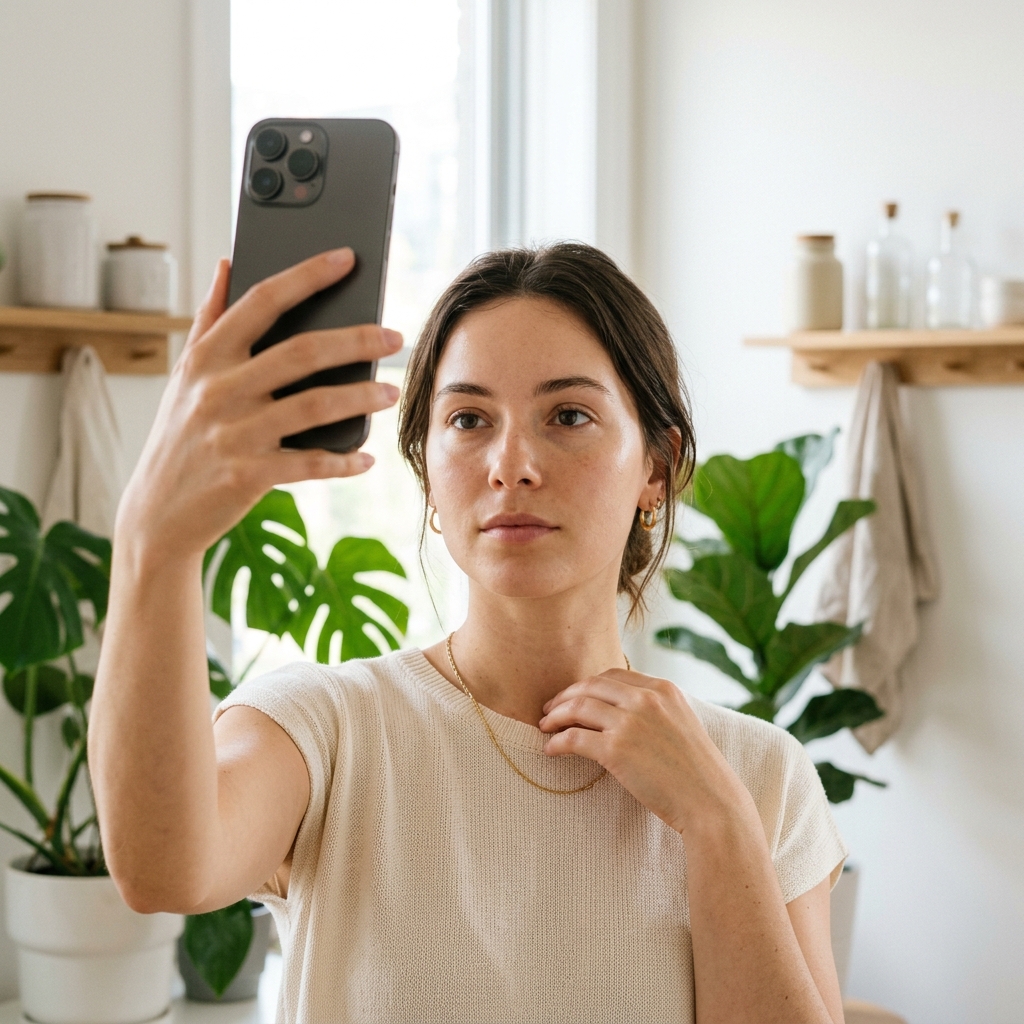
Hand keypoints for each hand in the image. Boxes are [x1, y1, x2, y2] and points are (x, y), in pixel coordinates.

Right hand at [116, 248, 402, 560]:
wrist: (157, 512)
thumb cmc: (179, 435)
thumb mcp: (184, 375)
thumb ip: (209, 319)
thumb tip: (226, 263)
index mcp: (206, 357)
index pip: (262, 300)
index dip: (307, 275)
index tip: (348, 258)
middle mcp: (219, 390)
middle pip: (301, 352)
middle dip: (355, 340)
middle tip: (394, 337)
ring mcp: (234, 434)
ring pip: (313, 406)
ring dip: (359, 397)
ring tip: (389, 392)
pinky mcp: (247, 476)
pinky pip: (309, 463)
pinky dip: (343, 461)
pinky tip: (366, 457)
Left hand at [538, 670, 756, 836]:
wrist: (711, 802)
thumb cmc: (698, 772)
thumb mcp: (682, 724)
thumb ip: (656, 711)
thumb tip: (622, 713)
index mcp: (663, 688)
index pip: (612, 675)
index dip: (587, 685)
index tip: (573, 697)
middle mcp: (645, 698)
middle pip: (590, 686)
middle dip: (565, 696)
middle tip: (549, 710)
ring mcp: (630, 722)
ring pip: (577, 707)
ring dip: (555, 717)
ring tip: (545, 728)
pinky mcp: (616, 749)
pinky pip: (573, 738)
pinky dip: (557, 742)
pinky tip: (550, 750)